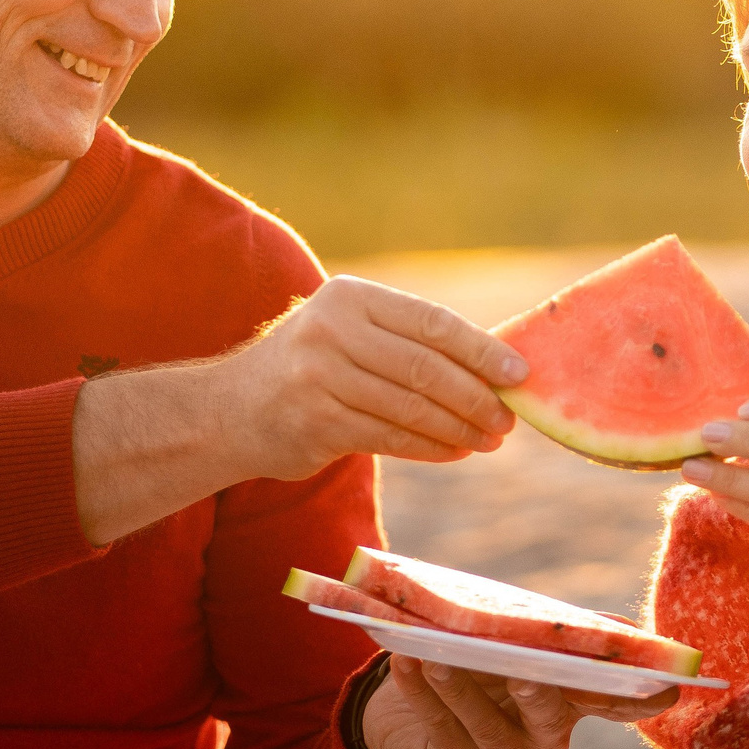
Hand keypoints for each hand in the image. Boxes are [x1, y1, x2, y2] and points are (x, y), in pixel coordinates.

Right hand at [223, 276, 528, 476]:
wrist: (229, 410)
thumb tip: (493, 363)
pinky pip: (390, 438)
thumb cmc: (310, 368)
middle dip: (476, 396)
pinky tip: (454, 452)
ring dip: (459, 428)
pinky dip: (430, 448)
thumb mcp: (348, 332)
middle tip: (508, 419)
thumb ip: (407, 340)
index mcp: (350, 297)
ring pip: (411, 408)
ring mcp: (319, 377)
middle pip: (425, 368)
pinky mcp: (316, 423)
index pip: (431, 322)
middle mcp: (332, 330)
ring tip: (489, 440)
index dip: (481, 349)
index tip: (519, 373)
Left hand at [360, 656, 678, 748]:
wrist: (414, 710)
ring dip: (459, 688)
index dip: (641, 699)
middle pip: (550, 718)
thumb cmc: (482, 661)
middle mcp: (549, 734)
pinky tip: (405, 659)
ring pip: (485, 725)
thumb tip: (620, 627)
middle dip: (538, 697)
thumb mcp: (520, 641)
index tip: (667, 688)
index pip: (618, 702)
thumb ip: (562, 631)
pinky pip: (438, 725)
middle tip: (522, 675)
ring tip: (435, 655)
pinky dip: (419, 691)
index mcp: (576, 700)